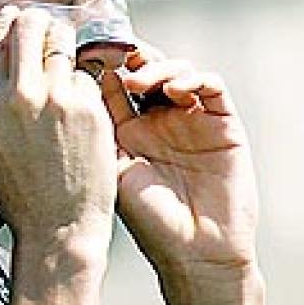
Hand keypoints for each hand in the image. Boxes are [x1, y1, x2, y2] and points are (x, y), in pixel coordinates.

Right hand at [0, 6, 117, 304]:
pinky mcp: (88, 106)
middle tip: (47, 25)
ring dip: (66, 41)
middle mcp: (19, 94)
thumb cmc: (23, 188)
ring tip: (69, 54)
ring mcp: (56, 98)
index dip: (9, 21)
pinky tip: (83, 98)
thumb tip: (8, 54)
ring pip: (63, 40)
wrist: (57, 224)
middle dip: (39, 20)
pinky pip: (87, 73)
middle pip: (29, 26)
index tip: (17, 15)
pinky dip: (86, 79)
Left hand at [102, 50, 263, 304]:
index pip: (116, 82)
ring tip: (140, 82)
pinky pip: (212, 86)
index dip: (104, 63)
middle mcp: (160, 119)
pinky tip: (177, 90)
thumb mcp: (114, 166)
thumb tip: (80, 81)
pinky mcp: (223, 124)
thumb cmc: (149, 218)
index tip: (88, 51)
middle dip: (131, 56)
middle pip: (146, 68)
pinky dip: (195, 78)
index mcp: (129, 128)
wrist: (195, 253)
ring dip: (158, 67)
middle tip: (115, 54)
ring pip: (177, 70)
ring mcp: (192, 119)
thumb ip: (103, 125)